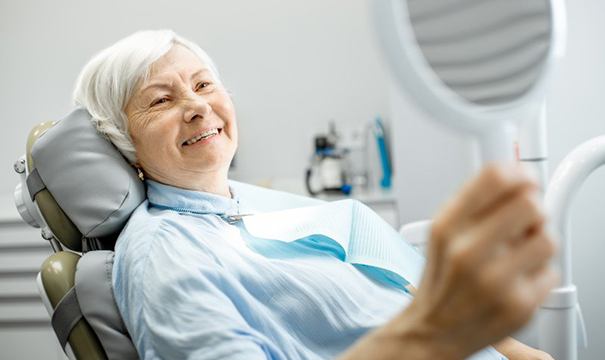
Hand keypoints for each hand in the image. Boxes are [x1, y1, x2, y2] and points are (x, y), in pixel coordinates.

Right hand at [388, 164, 556, 357]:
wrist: (434, 329)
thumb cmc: (442, 278)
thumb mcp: (442, 232)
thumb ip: (475, 200)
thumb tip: (517, 174)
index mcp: (447, 227)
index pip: (495, 177)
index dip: (518, 173)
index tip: (524, 180)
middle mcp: (467, 252)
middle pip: (529, 204)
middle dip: (531, 209)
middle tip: (523, 221)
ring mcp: (495, 281)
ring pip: (547, 238)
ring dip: (539, 242)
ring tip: (520, 252)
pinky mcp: (519, 306)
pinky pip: (551, 271)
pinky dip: (539, 273)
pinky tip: (518, 278)